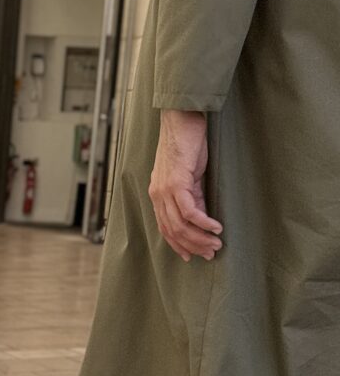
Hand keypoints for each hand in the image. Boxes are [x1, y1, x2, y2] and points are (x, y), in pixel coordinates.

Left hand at [149, 111, 223, 262]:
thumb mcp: (189, 175)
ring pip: (180, 225)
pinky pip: (189, 211)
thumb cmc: (187, 143)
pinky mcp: (177, 182)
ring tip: (217, 243)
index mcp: (158, 195)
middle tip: (212, 253)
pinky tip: (216, 227)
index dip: (180, 246)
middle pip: (173, 232)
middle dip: (193, 247)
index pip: (166, 229)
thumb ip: (192, 196)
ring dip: (200, 238)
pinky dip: (204, 222)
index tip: (194, 256)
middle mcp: (158, 195)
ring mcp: (165, 190)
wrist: (181, 119)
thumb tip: (201, 218)